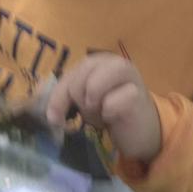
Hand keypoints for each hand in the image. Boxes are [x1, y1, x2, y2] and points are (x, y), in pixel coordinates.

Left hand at [46, 54, 160, 163]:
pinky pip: (109, 105)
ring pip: (92, 86)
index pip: (70, 74)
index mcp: (98, 60)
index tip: (54, 118)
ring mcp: (129, 76)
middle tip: (89, 111)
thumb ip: (66, 98)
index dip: (58, 97)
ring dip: (92, 105)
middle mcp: (114, 62)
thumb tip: (51, 116)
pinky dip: (108, 115)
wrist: (141, 130)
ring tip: (102, 112)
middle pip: (79, 77)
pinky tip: (116, 118)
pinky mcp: (137, 94)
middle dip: (78, 99)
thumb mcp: (84, 101)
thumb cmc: (111, 110)